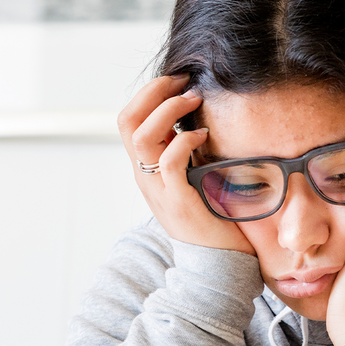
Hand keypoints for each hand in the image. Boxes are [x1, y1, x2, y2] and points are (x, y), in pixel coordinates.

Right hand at [118, 75, 254, 255]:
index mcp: (146, 169)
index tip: (178, 81)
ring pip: (143, 137)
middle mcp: (145, 177)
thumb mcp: (193, 178)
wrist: (217, 264)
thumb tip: (198, 119)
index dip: (148, 94)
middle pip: (127, 122)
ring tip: (194, 101)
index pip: (128, 121)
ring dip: (168, 111)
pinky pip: (170, 162)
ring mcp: (158, 190)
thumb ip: (187, 154)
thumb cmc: (212, 218)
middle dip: (153, 93)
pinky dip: (184, 141)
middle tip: (184, 82)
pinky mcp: (178, 202)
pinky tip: (203, 136)